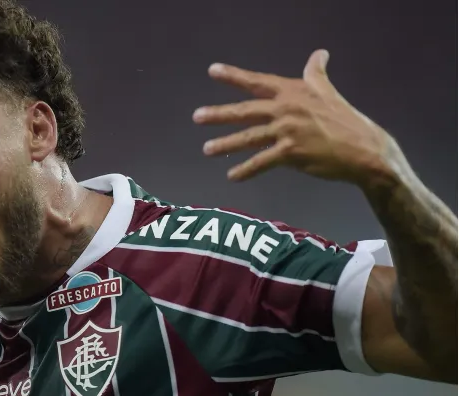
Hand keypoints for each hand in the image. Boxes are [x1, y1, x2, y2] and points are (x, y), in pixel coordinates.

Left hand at [193, 49, 407, 186]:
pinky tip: (232, 176)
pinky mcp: (291, 153)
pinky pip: (262, 162)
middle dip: (219, 114)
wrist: (363, 149)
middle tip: (197, 116)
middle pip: (245, 111)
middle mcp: (286, 109)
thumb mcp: (329, 91)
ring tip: (206, 149)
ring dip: (225, 144)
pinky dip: (245, 170)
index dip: (234, 76)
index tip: (213, 71)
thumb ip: (316, 73)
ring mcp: (288, 131)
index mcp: (293, 92)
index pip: (257, 82)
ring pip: (248, 138)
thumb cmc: (345, 119)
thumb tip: (320, 53)